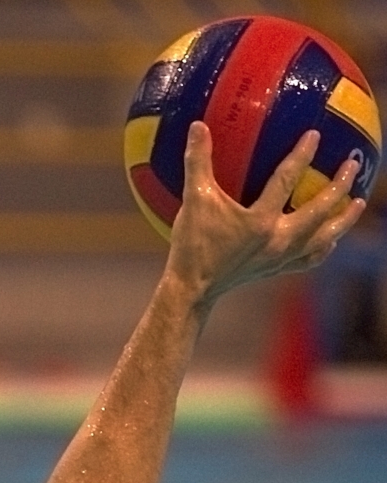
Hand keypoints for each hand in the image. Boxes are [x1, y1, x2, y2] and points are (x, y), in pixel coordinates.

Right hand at [165, 121, 364, 308]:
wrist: (192, 290)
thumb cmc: (192, 247)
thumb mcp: (194, 201)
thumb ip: (198, 163)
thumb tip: (198, 126)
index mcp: (261, 222)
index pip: (287, 181)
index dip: (301, 156)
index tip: (315, 136)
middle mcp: (278, 240)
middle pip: (318, 211)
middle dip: (339, 187)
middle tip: (353, 166)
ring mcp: (280, 258)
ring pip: (322, 239)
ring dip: (342, 221)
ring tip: (357, 204)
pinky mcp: (276, 270)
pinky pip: (308, 260)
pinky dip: (323, 249)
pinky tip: (330, 240)